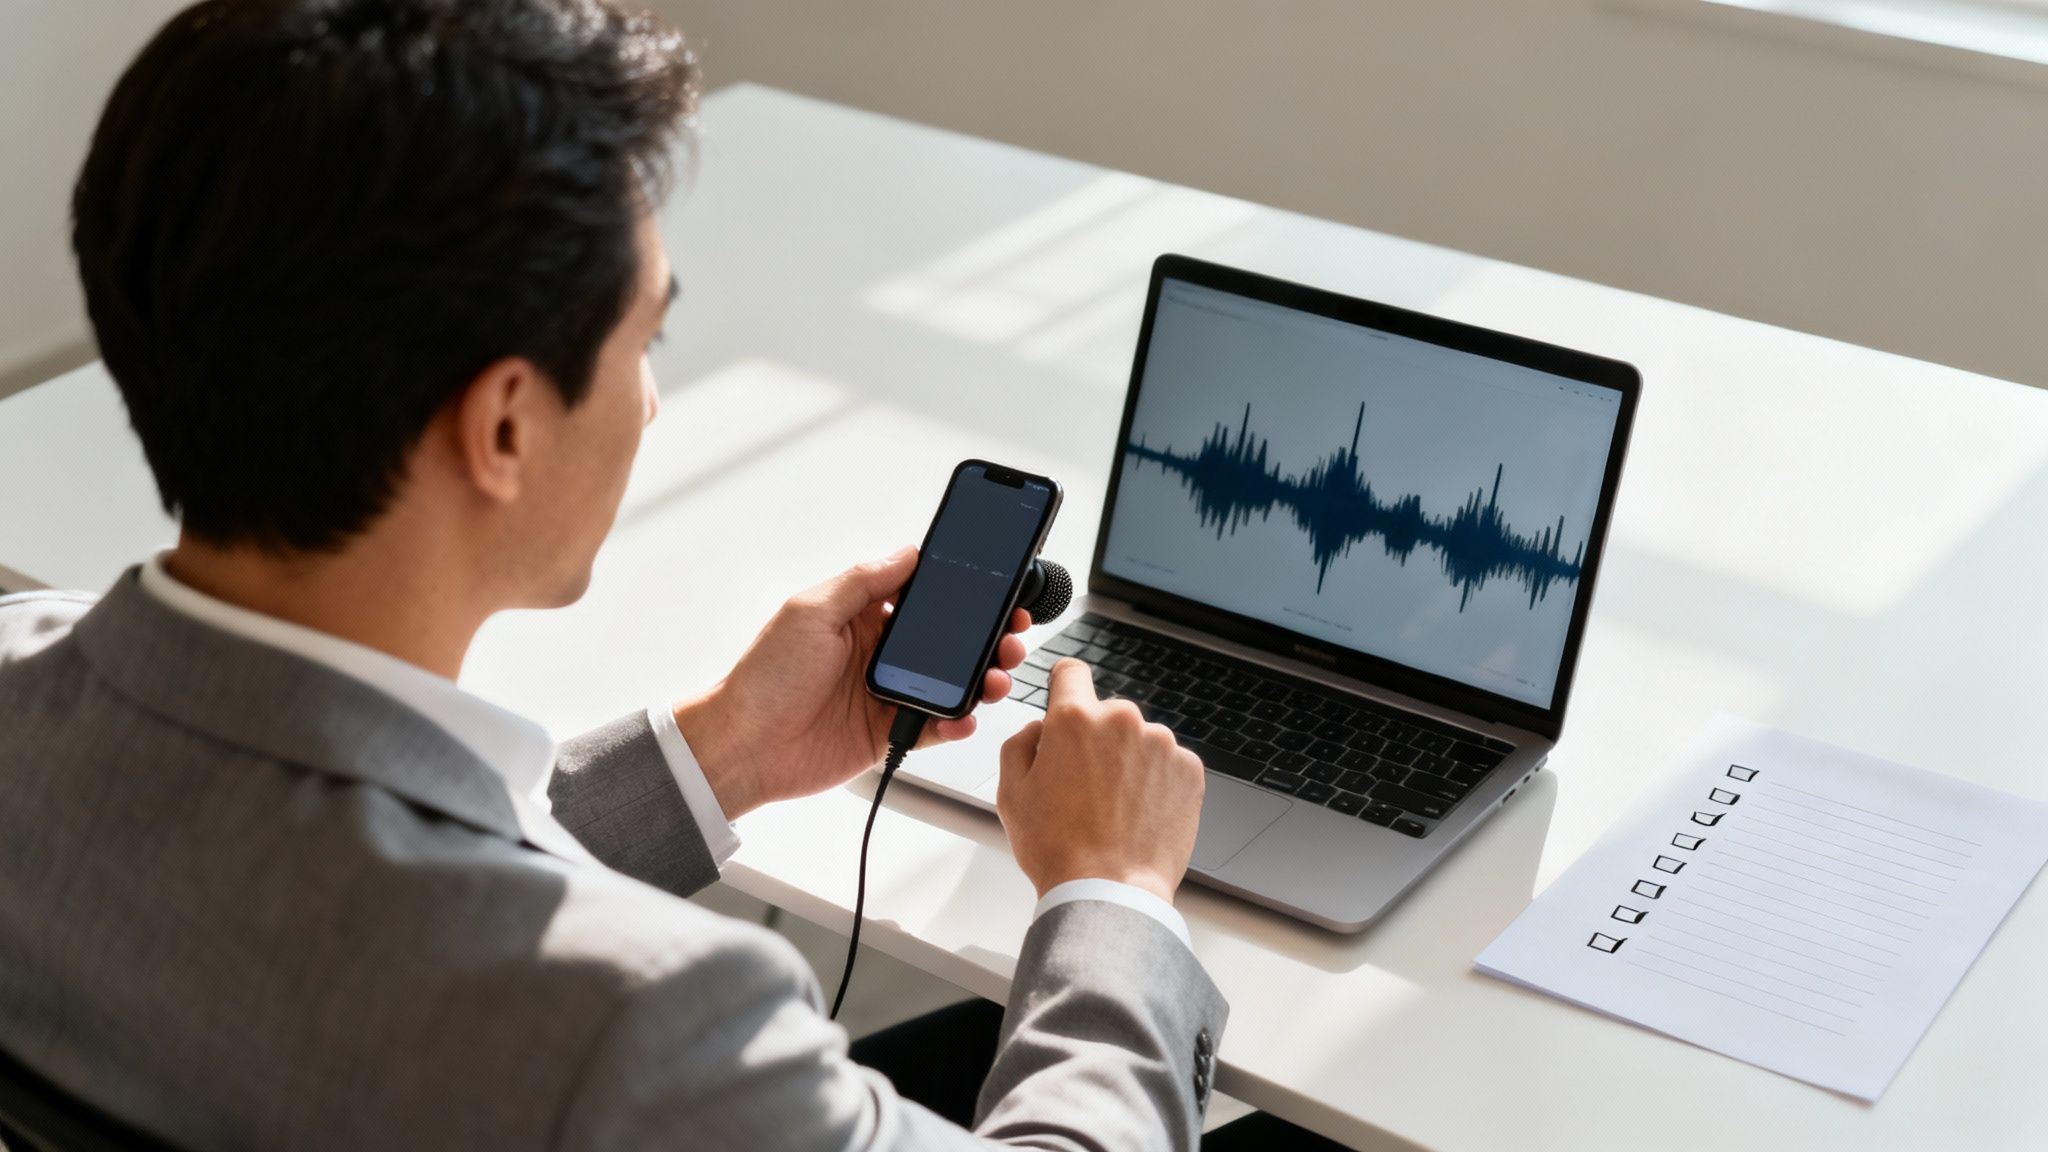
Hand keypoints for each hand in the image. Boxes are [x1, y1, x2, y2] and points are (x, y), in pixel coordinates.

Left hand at [674, 546, 1029, 817]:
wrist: (745, 746)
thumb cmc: (764, 677)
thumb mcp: (810, 611)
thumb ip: (862, 581)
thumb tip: (906, 552)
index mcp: (862, 615)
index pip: (923, 594)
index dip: (960, 589)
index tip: (994, 584)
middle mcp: (880, 651)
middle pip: (949, 638)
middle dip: (986, 633)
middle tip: (1011, 631)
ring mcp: (888, 692)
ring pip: (952, 681)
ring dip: (981, 676)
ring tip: (996, 674)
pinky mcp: (890, 731)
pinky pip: (937, 725)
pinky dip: (957, 721)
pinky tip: (964, 716)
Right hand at [996, 659, 1205, 902]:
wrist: (1110, 892)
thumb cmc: (1059, 850)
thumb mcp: (1012, 792)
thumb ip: (1020, 743)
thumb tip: (1039, 729)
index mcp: (1074, 719)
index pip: (1071, 672)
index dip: (1064, 688)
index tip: (1067, 702)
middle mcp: (1122, 720)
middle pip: (1106, 716)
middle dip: (1095, 742)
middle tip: (1083, 788)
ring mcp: (1162, 744)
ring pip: (1139, 741)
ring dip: (1128, 763)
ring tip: (1113, 810)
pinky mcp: (1190, 770)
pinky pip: (1167, 764)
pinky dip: (1156, 783)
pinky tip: (1138, 815)